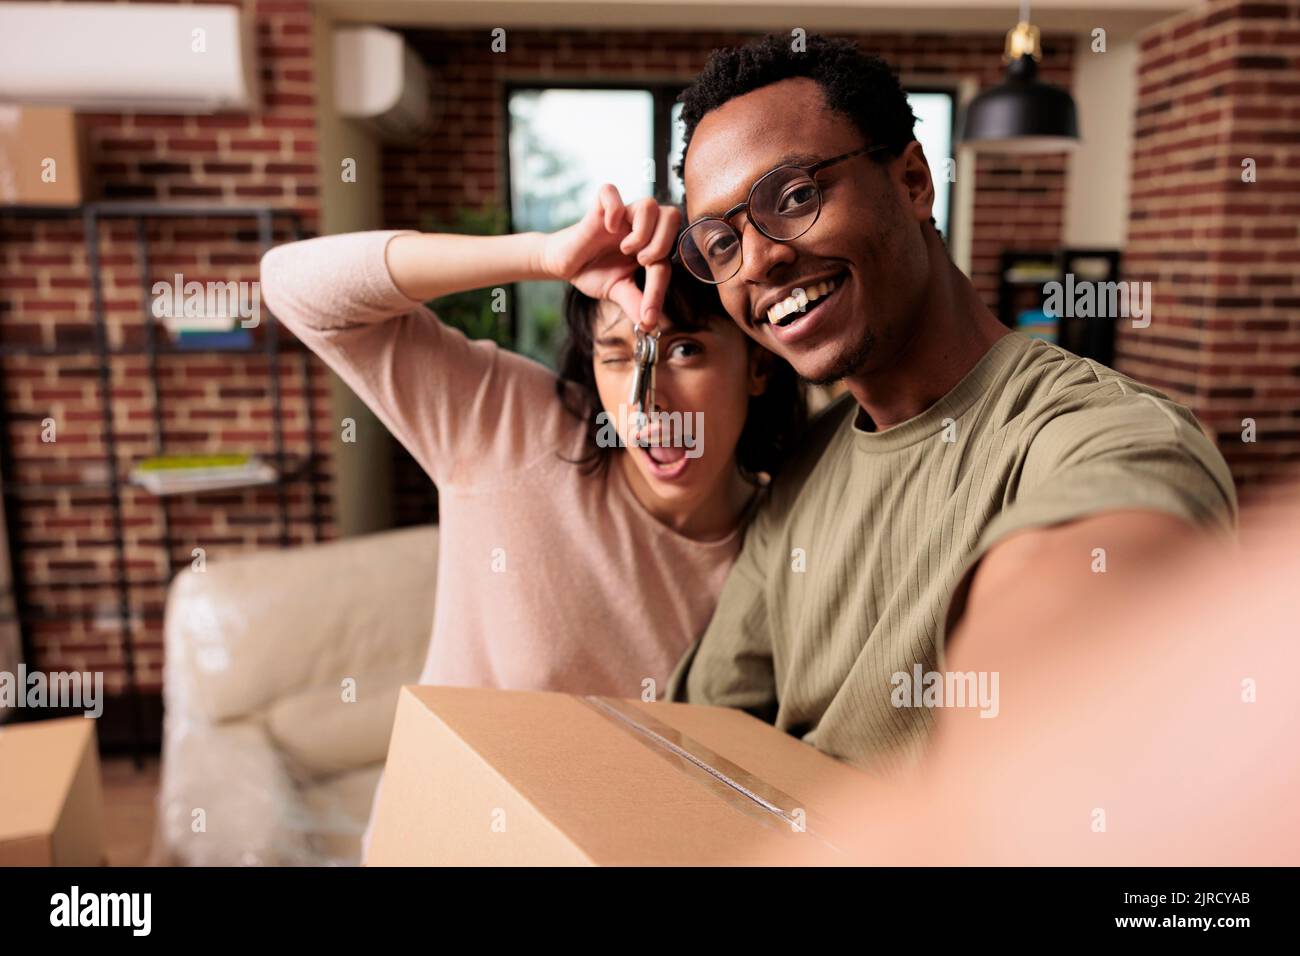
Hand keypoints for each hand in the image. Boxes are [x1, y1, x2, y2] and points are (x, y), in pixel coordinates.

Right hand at [540, 185, 680, 331]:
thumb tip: (650, 326)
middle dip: (662, 243)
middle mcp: (640, 226)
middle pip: (672, 214)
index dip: (659, 289)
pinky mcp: (599, 207)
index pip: (668, 259)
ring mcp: (621, 215)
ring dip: (642, 231)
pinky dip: (614, 208)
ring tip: (626, 248)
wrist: (565, 265)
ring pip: (649, 204)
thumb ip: (635, 303)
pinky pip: (611, 191)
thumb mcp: (618, 291)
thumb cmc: (594, 273)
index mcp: (651, 244)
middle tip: (643, 262)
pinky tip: (609, 227)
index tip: (648, 315)